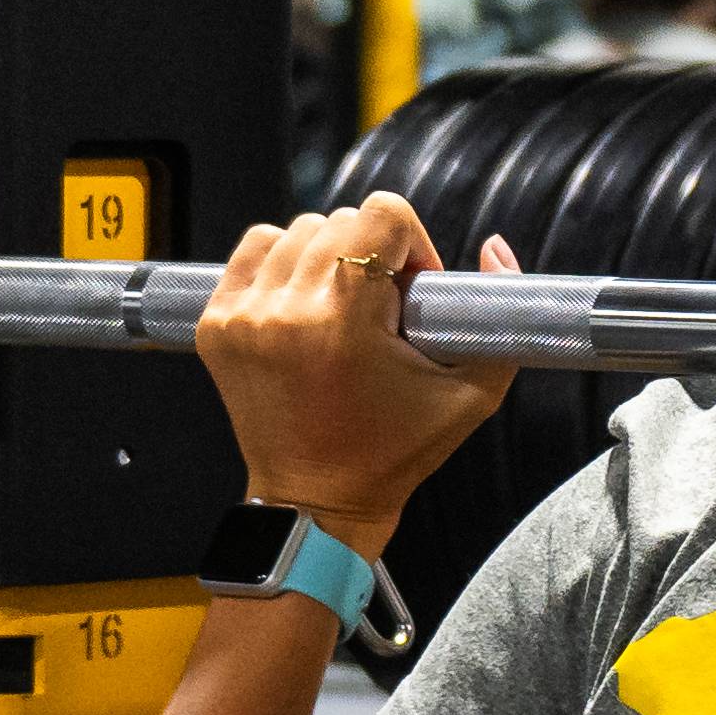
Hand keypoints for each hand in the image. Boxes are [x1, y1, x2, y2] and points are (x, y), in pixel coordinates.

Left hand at [191, 196, 514, 552]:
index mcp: (345, 320)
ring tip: (341, 308)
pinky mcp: (216, 323)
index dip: (411, 242)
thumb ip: (499, 317)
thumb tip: (496, 246)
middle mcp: (286, 310)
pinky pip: (253, 251)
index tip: (413, 288)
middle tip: (382, 308)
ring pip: (295, 231)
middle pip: (340, 221)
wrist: (316, 501)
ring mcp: (243, 316)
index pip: (380, 213)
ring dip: (327, 257)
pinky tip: (303, 304)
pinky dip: (283, 264)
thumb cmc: (395, 452)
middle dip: (371, 256)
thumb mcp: (472, 394)